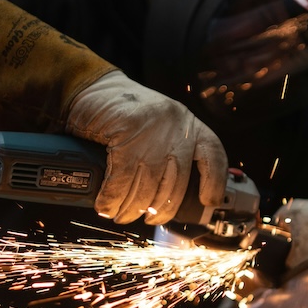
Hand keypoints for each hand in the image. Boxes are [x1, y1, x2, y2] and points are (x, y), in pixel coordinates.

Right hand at [66, 70, 227, 223]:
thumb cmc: (125, 115)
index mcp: (189, 126)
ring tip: (120, 215)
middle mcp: (177, 126)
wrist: (92, 88)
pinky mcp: (126, 131)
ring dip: (131, 209)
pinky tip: (106, 205)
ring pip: (147, 186)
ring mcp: (152, 129)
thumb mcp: (158, 129)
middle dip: (159, 210)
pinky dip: (112, 198)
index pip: (214, 156)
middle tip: (146, 219)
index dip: (215, 183)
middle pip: (175, 183)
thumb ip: (169, 153)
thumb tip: (170, 198)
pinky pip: (121, 179)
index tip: (208, 201)